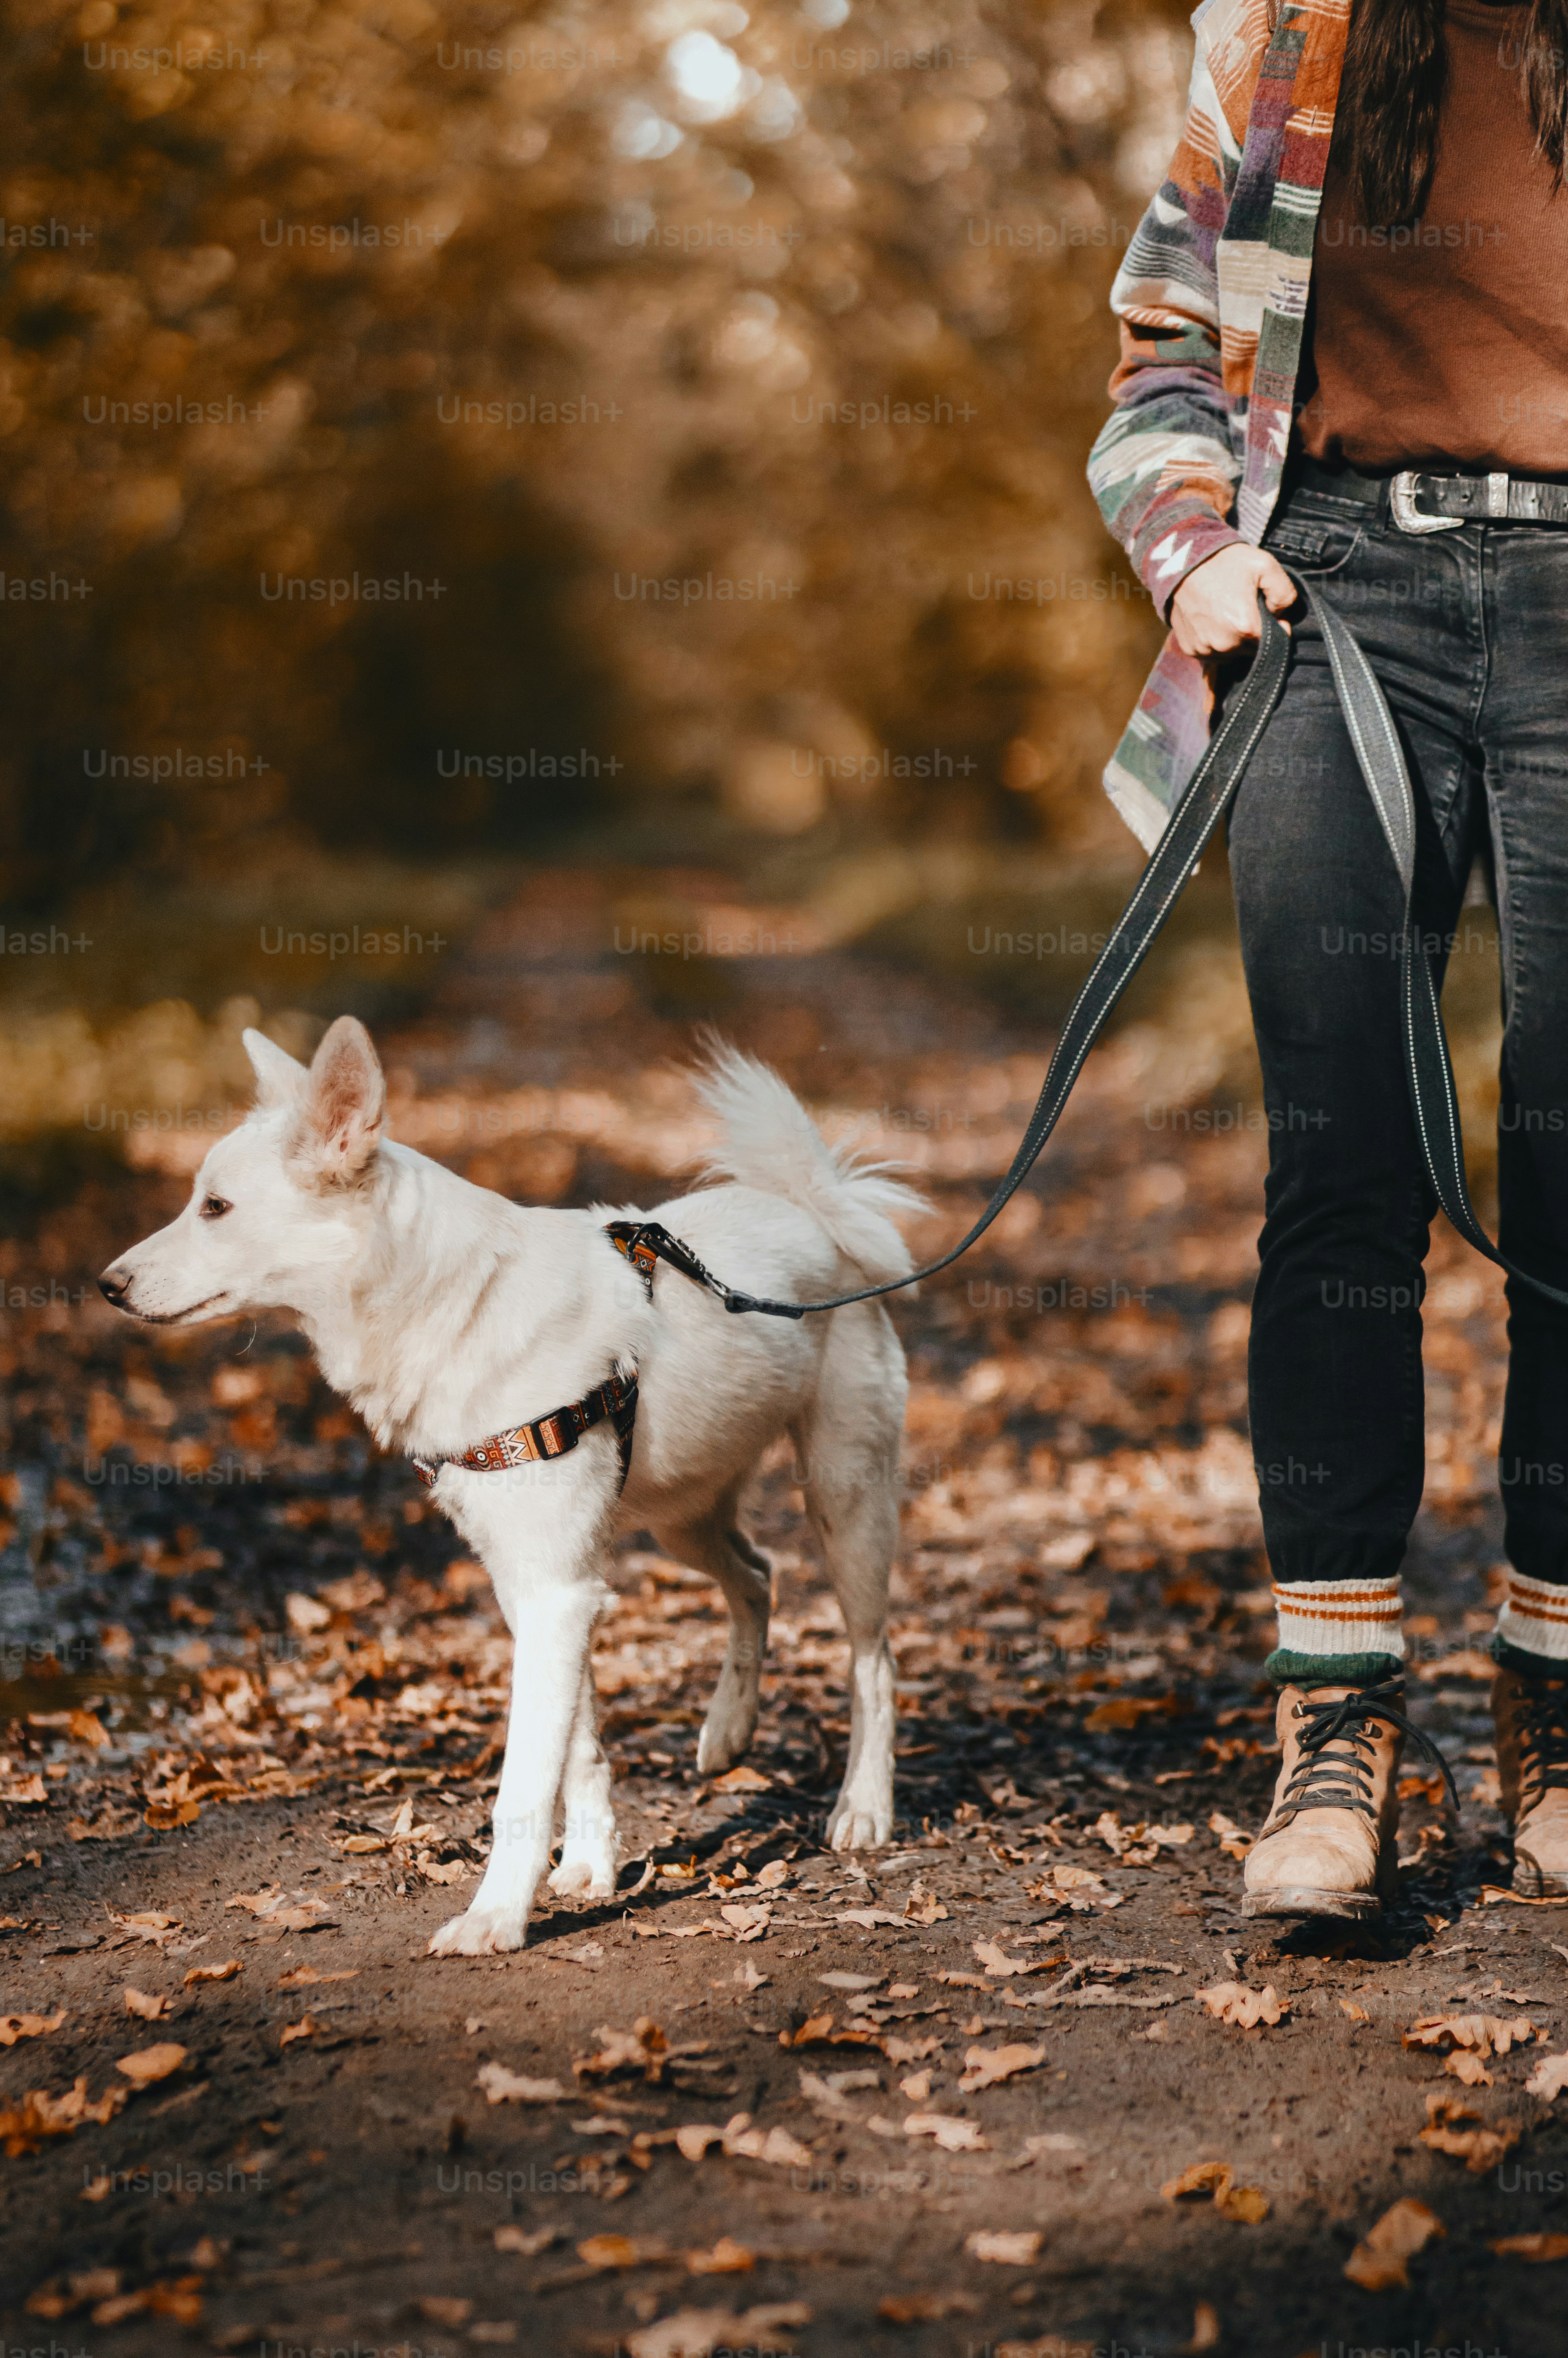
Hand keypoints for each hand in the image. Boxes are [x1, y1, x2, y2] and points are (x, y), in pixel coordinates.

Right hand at [1168, 543, 1295, 658]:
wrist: (1184, 562)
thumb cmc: (1226, 562)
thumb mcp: (1265, 565)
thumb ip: (1285, 593)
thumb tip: (1282, 617)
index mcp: (1245, 627)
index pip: (1273, 641)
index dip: (1274, 626)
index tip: (1266, 611)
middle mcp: (1224, 644)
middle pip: (1251, 650)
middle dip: (1253, 634)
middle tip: (1244, 609)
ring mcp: (1205, 649)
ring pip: (1232, 655)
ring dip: (1234, 641)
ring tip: (1227, 615)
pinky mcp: (1190, 650)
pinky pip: (1212, 655)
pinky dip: (1215, 643)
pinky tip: (1212, 622)